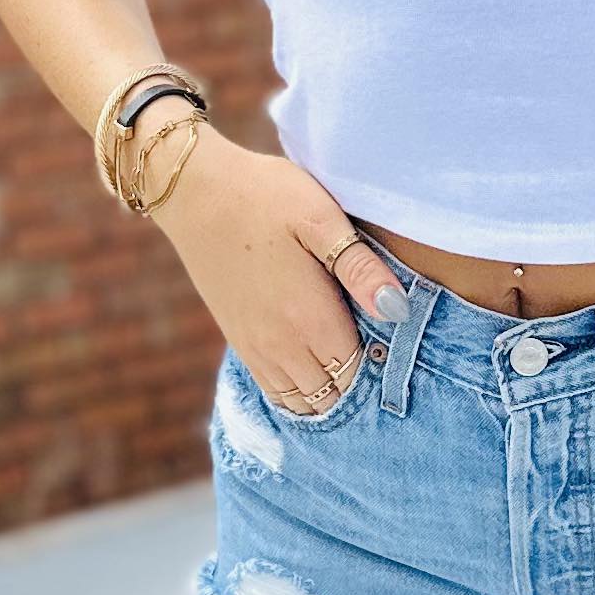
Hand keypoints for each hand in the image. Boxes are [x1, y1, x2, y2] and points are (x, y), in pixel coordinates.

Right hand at [146, 125, 405, 418]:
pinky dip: (299, 392)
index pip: (356, 371)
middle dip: (356, 381)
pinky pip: (275, 391)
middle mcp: (281, 344)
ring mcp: (256, 348)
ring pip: (302, 401)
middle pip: (332, 393)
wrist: (195, 193)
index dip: (379, 362)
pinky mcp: (239, 341)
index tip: (391, 338)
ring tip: (346, 360)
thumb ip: (360, 268)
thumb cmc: (266, 196)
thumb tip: (398, 310)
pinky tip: (313, 369)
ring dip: (327, 391)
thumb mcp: (321, 218)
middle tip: (374, 349)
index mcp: (309, 317)